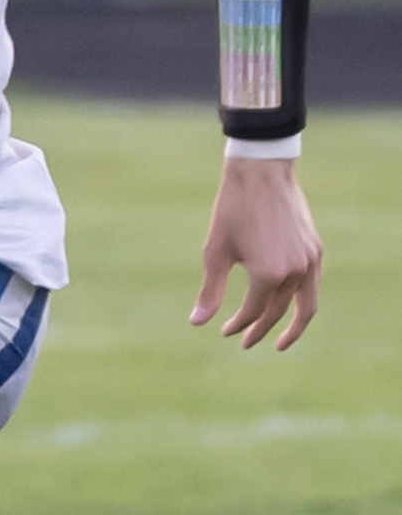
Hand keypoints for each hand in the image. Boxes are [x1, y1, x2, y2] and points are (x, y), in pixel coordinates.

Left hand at [189, 157, 322, 349]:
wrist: (261, 172)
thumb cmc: (233, 209)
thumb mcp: (216, 251)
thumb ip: (210, 290)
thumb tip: (197, 323)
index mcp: (268, 275)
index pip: (253, 311)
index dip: (237, 324)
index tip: (223, 330)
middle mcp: (295, 272)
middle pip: (278, 312)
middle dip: (259, 329)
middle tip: (244, 341)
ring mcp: (309, 261)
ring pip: (306, 305)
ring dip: (294, 326)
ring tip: (281, 341)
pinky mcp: (315, 249)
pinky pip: (312, 285)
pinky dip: (303, 301)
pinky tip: (290, 305)